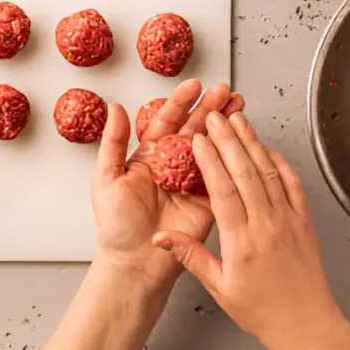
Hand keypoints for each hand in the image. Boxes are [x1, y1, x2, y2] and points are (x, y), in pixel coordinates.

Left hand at [91, 80, 243, 290]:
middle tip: (224, 90)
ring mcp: (193, 181)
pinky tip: (242, 138)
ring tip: (238, 105)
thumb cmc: (117, 225)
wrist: (135, 262)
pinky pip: (222, 174)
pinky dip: (232, 156)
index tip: (194, 86)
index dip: (181, 102)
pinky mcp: (209, 199)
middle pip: (195, 128)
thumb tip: (114, 107)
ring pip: (212, 146)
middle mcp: (174, 165)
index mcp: (150, 156)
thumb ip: (113, 142)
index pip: (168, 121)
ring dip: (226, 126)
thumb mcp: (107, 178)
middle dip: (211, 108)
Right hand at [151, 112, 349, 349]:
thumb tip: (161, 238)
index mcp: (242, 242)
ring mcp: (289, 219)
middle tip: (215, 116)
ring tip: (238, 121)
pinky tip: (267, 149)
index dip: (210, 160)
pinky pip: (292, 183)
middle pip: (245, 172)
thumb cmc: (263, 310)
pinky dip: (278, 162)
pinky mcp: (304, 220)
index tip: (199, 139)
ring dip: (252, 143)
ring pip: (268, 172)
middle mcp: (267, 225)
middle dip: (228, 139)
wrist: (306, 324)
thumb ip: (190, 257)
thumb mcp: (219, 287)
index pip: (222, 190)